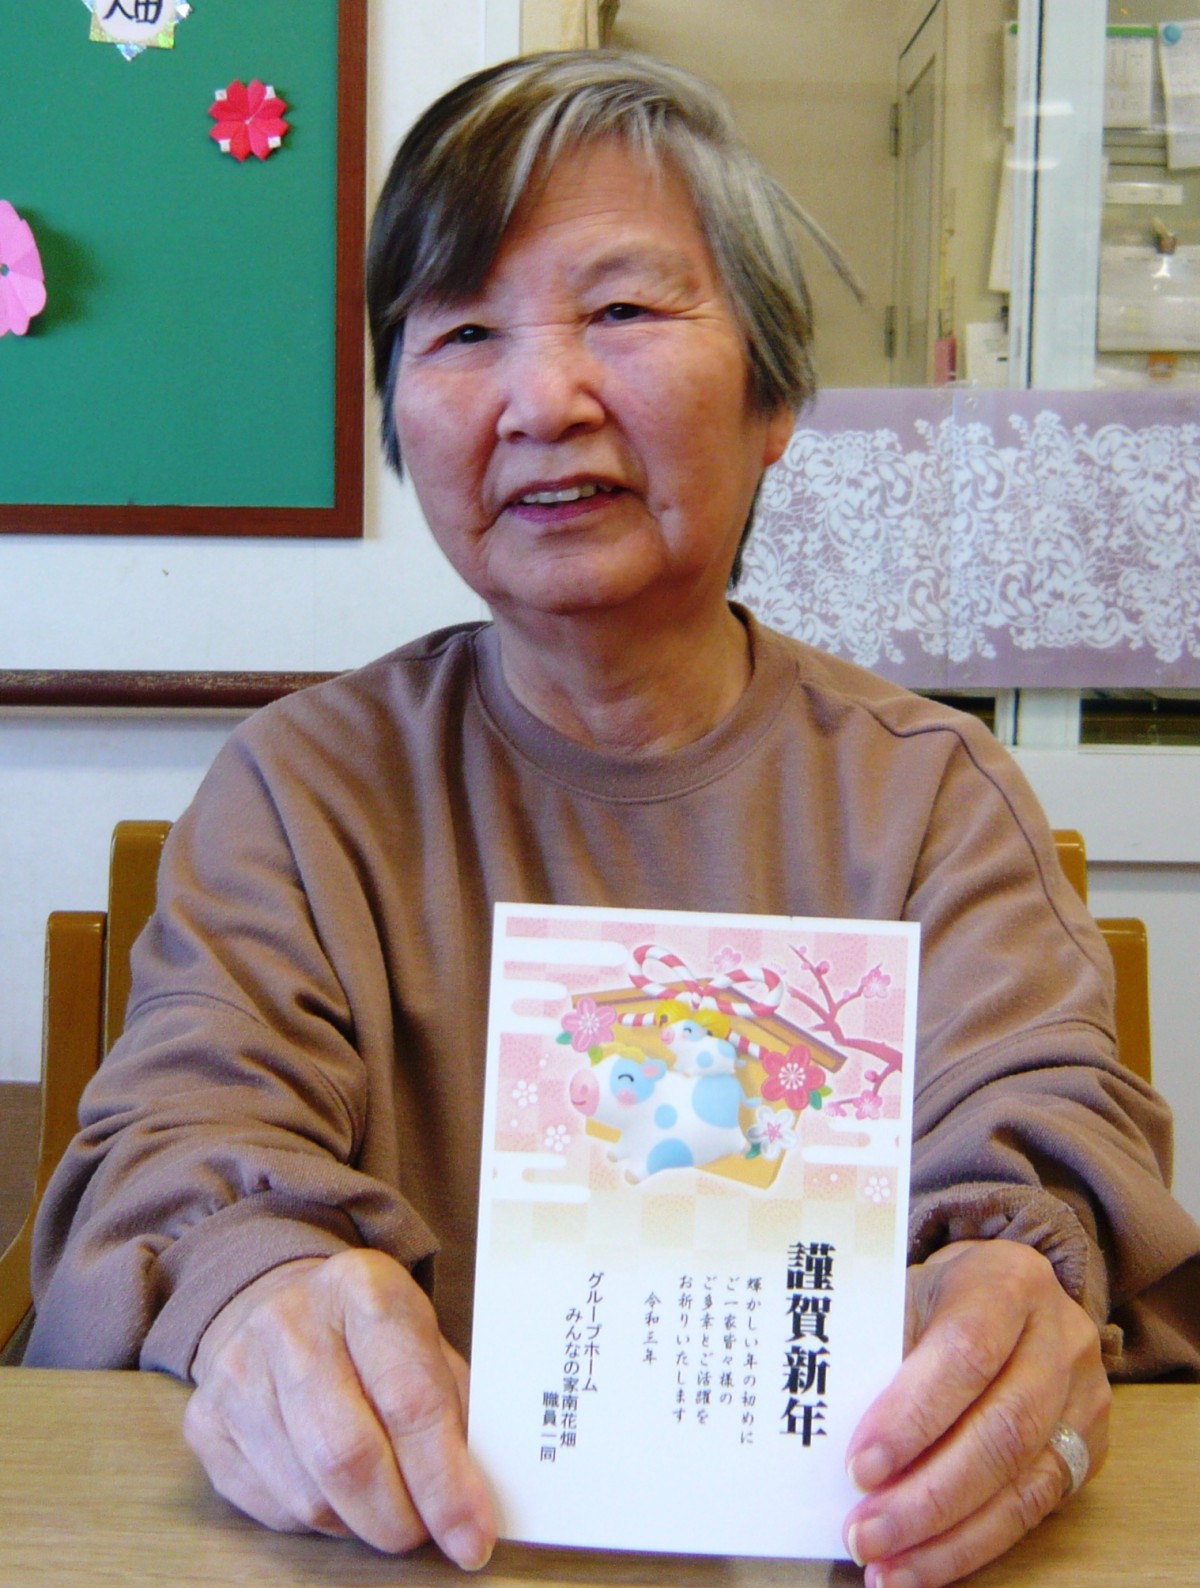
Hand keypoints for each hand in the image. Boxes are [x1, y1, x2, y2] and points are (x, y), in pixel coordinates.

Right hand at [183, 1250, 496, 1566]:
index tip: (472, 1535)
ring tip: (387, 1508)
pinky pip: (272, 1509)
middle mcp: (291, 1323)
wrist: (281, 1302)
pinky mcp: (205, 1422)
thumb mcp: (426, 1342)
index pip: (410, 1399)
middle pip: (349, 1455)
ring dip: (361, 1524)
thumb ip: (456, 1413)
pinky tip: (337, 1493)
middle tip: (429, 1536)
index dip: (445, 1481)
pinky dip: (318, 1521)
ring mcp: (238, 1371)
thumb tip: (474, 1507)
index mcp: (363, 1288)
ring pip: (310, 1495)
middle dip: (400, 1517)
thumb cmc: (371, 1334)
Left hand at [842, 1239, 1109, 1587]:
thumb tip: (829, 1428)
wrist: (1004, 1291)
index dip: (913, 1414)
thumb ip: (880, 1350)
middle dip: (927, 1494)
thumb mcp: (907, 1293)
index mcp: (1009, 1280)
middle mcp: (1060, 1336)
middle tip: (863, 1533)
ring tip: (885, 1566)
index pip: (966, 1351)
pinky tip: (922, 1565)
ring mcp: (1084, 1396)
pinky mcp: (1088, 1448)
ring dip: (946, 1536)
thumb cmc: (938, 1296)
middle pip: (1001, 1429)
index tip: (860, 1466)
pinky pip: (1032, 1510)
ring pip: (1021, 1483)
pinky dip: (972, 1545)